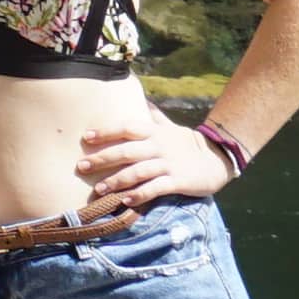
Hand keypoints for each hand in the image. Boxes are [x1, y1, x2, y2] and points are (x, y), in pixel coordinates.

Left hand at [72, 111, 227, 227]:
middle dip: (103, 158)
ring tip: (99, 189)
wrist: (217, 159)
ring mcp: (168, 164)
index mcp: (155, 132)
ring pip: (138, 172)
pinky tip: (125, 201)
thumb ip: (153, 116)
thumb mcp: (169, 127)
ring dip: (117, 181)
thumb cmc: (186, 143)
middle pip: (127, 150)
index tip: (86, 137)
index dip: (106, 131)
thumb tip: (140, 98)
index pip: (127, 127)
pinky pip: (156, 188)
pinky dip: (140, 194)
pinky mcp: (178, 181)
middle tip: (81, 166)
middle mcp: (159, 146)